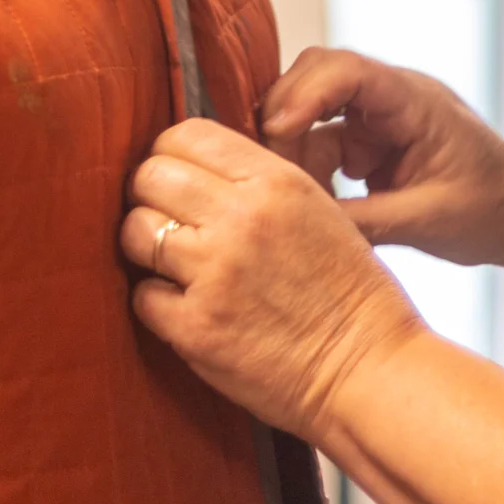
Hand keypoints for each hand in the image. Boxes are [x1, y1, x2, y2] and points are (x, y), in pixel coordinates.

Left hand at [121, 118, 422, 443]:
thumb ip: (258, 182)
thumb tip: (197, 169)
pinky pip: (142, 295)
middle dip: (150, 194)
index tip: (176, 175)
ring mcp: (214, 273)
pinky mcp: (196, 328)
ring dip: (145, 245)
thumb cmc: (348, 291)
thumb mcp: (316, 208)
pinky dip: (156, 300)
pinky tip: (184, 306)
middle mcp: (240, 218)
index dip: (172, 153)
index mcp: (274, 181)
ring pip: (135, 230)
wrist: (368, 368)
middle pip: (150, 176)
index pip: (187, 135)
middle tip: (166, 217)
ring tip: (170, 262)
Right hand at [259, 47, 503, 289]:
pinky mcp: (371, 140)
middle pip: (317, 76)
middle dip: (284, 116)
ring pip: (312, 109)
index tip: (275, 133)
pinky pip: (323, 140)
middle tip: (267, 168)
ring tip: (289, 195)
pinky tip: (311, 202)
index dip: (303, 94)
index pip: (348, 70)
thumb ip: (362, 221)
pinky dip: (308, 167)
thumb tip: (295, 224)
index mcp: (416, 101)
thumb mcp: (427, 222)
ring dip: (292, 147)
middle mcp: (393, 96)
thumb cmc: (492, 211)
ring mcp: (380, 116)